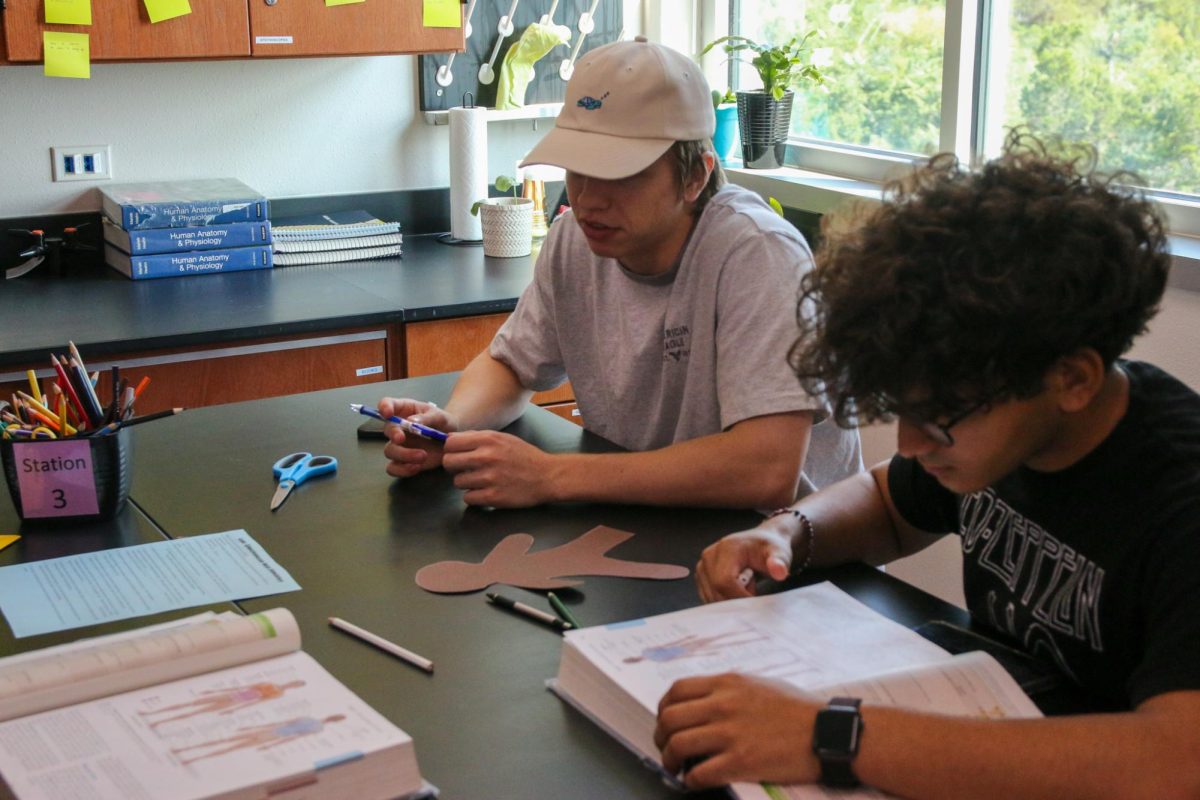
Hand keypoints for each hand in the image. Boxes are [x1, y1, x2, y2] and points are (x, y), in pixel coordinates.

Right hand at [379, 397, 457, 478]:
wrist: (452, 441)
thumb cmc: (444, 422)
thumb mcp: (440, 417)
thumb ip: (427, 418)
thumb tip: (411, 422)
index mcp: (404, 410)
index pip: (387, 404)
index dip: (384, 407)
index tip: (388, 413)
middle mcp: (398, 427)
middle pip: (387, 430)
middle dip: (393, 434)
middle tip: (401, 439)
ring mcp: (400, 445)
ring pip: (390, 451)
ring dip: (403, 454)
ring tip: (423, 456)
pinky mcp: (404, 461)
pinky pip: (394, 468)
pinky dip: (402, 469)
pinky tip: (416, 467)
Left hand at [441, 430, 556, 507]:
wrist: (547, 476)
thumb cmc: (524, 456)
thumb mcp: (503, 438)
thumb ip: (478, 437)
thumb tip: (451, 439)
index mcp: (488, 440)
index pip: (450, 443)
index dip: (451, 450)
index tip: (458, 455)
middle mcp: (486, 457)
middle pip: (449, 463)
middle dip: (455, 467)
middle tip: (466, 470)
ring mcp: (489, 478)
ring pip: (457, 482)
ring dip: (466, 483)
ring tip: (481, 481)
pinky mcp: (493, 497)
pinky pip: (468, 498)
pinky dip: (474, 497)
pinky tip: (485, 492)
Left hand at [655, 673, 821, 789]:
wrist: (827, 733)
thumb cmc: (799, 710)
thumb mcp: (759, 684)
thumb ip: (730, 690)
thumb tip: (707, 702)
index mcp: (727, 683)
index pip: (676, 690)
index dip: (664, 708)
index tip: (665, 721)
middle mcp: (723, 704)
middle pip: (670, 718)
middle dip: (660, 736)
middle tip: (666, 748)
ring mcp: (730, 733)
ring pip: (677, 744)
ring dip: (670, 760)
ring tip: (676, 768)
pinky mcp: (740, 761)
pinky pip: (699, 772)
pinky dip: (690, 780)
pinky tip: (695, 781)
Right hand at [695, 523, 792, 602]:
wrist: (761, 542)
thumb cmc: (769, 548)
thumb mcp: (780, 552)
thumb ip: (780, 562)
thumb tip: (779, 571)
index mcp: (726, 548)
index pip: (724, 581)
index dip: (739, 596)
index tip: (756, 600)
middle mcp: (710, 556)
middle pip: (716, 591)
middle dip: (736, 599)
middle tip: (753, 590)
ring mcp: (703, 566)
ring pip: (711, 597)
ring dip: (730, 600)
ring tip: (746, 586)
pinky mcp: (702, 575)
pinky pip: (709, 597)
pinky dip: (724, 600)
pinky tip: (737, 590)